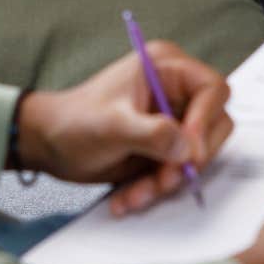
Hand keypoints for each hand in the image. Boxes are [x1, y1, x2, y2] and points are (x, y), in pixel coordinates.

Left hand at [12, 40, 233, 215]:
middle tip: (164, 179)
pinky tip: (130, 195)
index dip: (206, 121)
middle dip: (189, 159)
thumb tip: (188, 149)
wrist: (49, 145)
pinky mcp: (166, 147)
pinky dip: (157, 188)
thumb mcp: (112, 126)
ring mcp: (172, 120)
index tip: (190, 152)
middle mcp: (175, 90)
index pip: (211, 89)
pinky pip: (179, 172)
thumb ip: (152, 134)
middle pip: (213, 125)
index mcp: (165, 67)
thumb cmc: (74, 121)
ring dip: (170, 180)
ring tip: (137, 192)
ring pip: (197, 155)